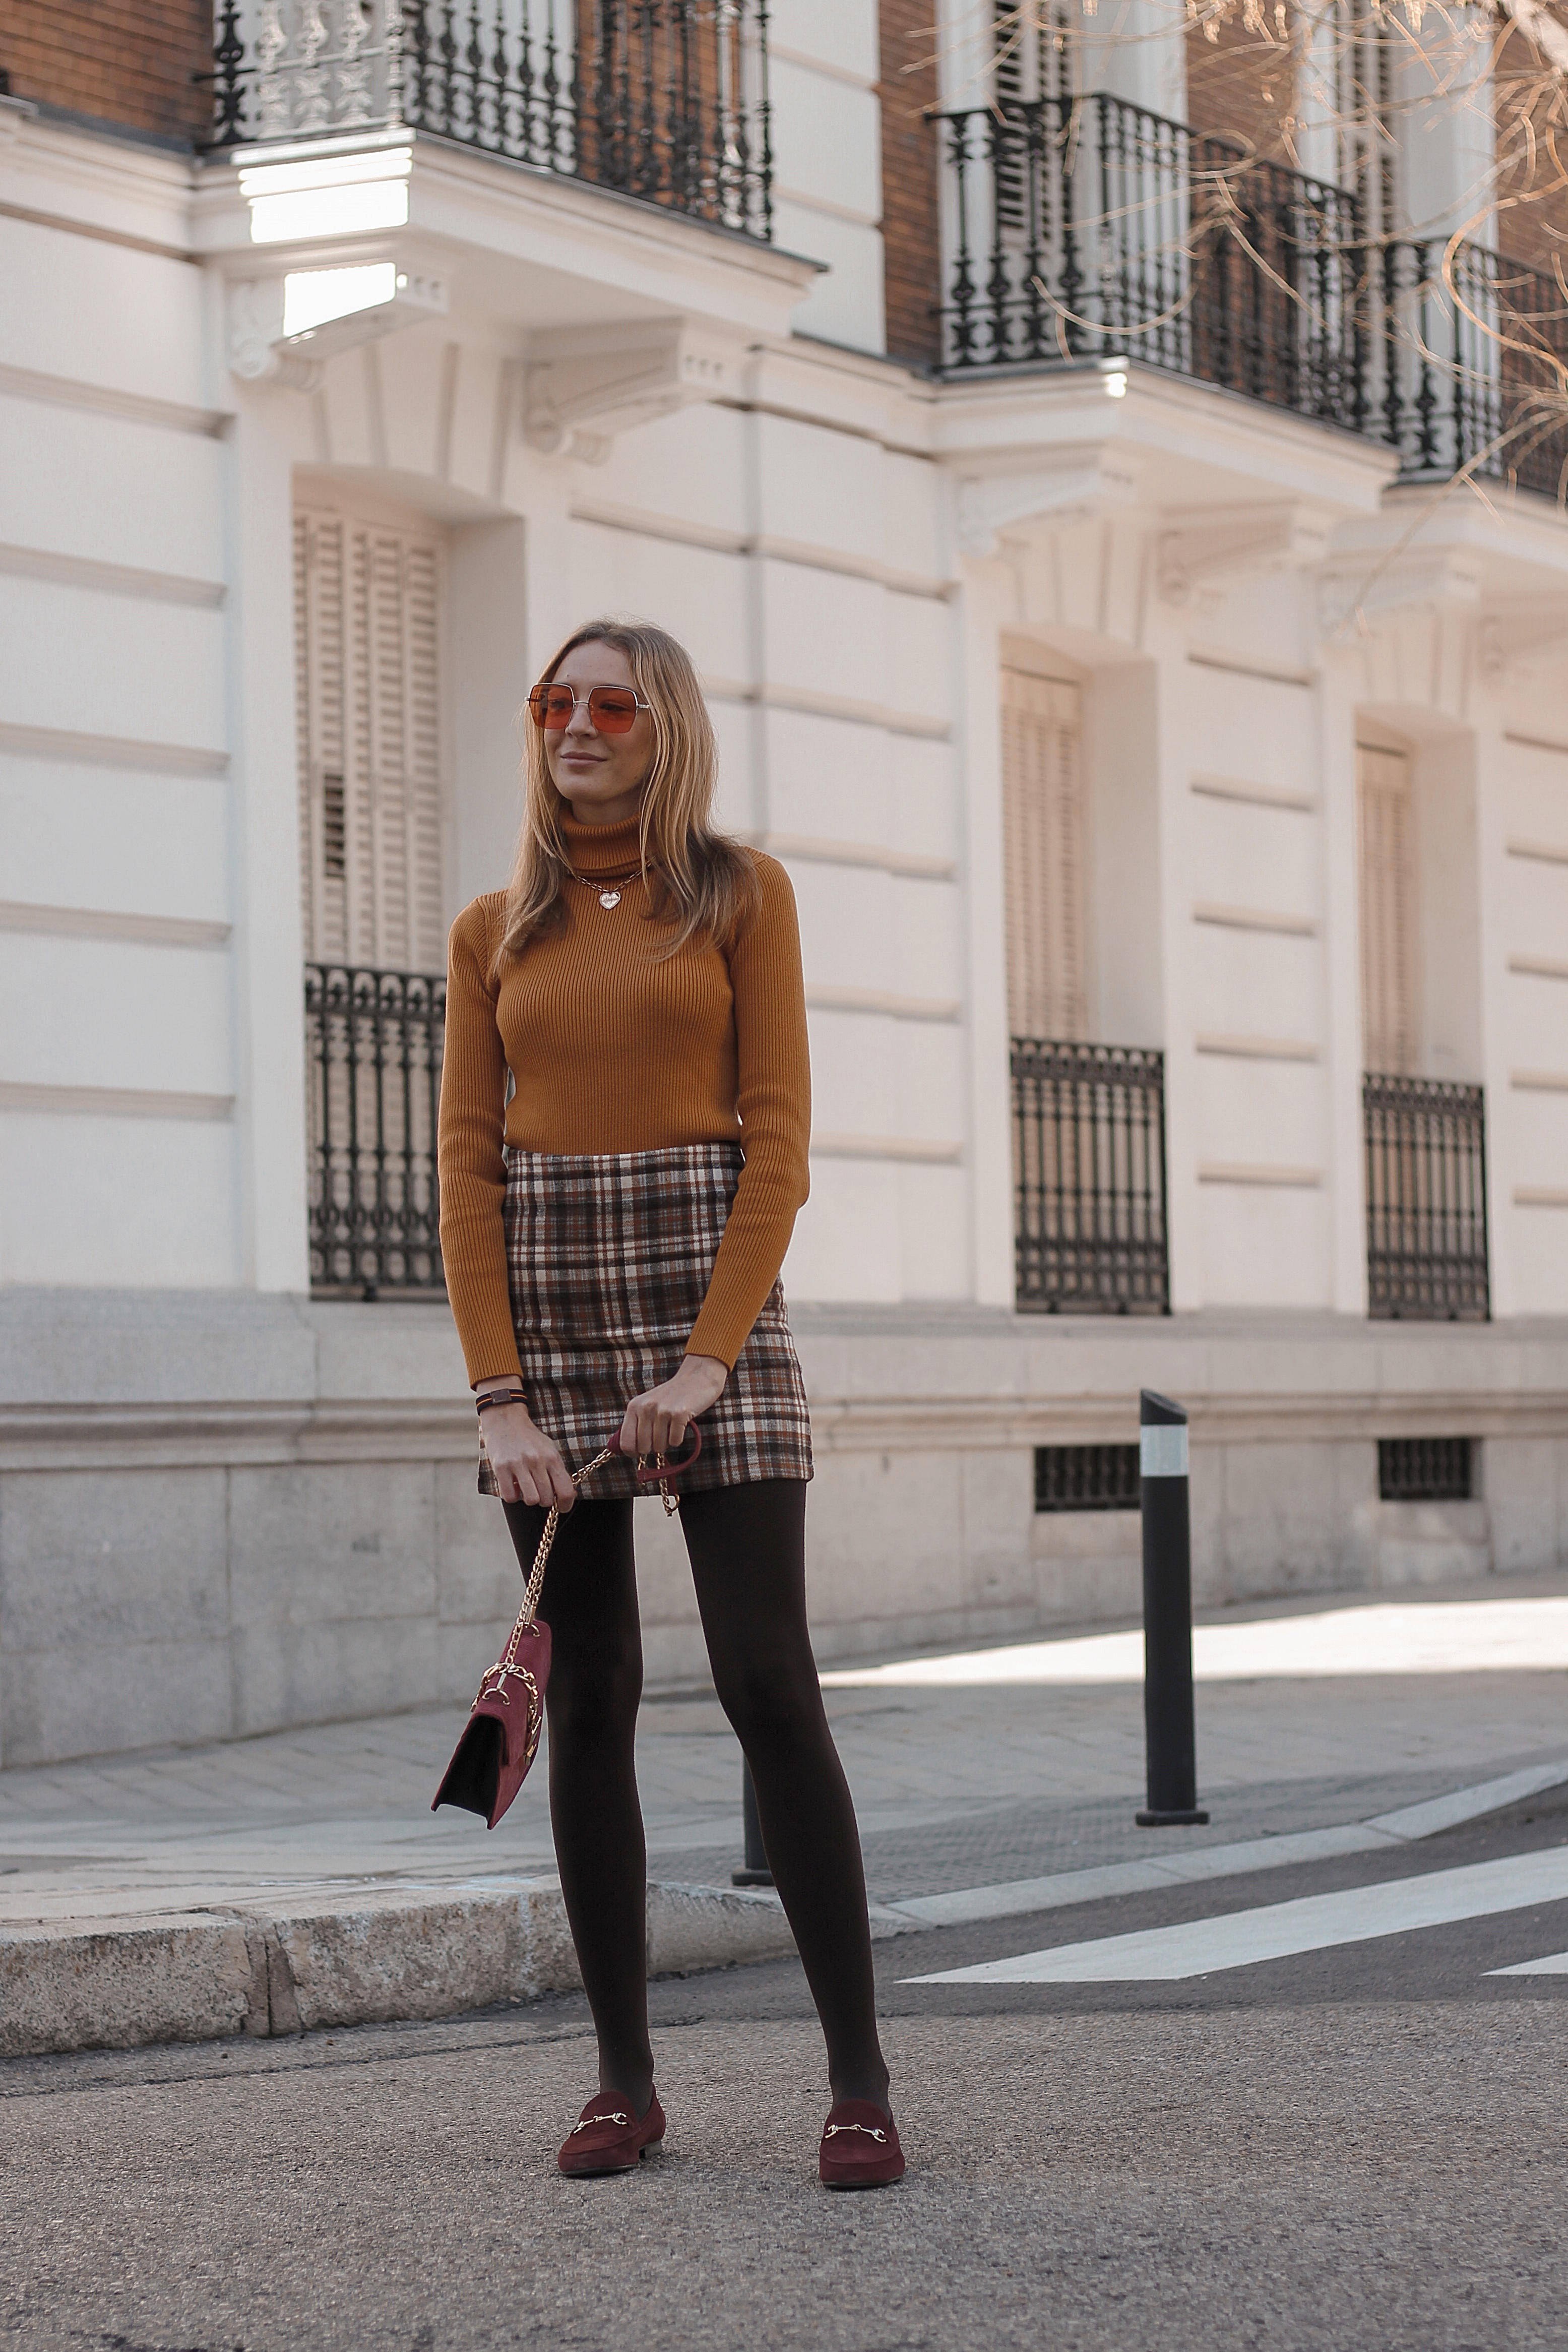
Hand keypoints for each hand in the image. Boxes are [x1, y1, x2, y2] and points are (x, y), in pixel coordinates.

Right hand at [474, 1386, 576, 1510]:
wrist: (505, 1420)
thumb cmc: (529, 1438)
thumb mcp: (549, 1449)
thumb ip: (557, 1471)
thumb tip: (567, 1495)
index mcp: (552, 1457)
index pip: (565, 1490)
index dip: (566, 1504)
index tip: (562, 1507)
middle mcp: (537, 1461)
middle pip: (547, 1499)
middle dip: (544, 1499)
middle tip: (539, 1491)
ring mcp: (519, 1464)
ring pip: (531, 1500)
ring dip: (529, 1498)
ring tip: (526, 1487)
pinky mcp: (501, 1468)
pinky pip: (510, 1496)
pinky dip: (512, 1495)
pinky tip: (513, 1485)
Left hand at [619, 1354, 726, 1461]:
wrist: (697, 1377)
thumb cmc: (671, 1396)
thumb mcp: (647, 1405)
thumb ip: (636, 1424)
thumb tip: (629, 1451)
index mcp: (634, 1407)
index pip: (625, 1443)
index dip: (633, 1453)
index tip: (641, 1452)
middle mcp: (645, 1408)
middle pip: (643, 1448)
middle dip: (654, 1447)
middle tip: (662, 1434)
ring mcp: (662, 1411)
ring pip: (660, 1447)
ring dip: (667, 1442)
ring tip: (671, 1426)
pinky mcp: (679, 1414)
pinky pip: (675, 1442)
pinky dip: (678, 1438)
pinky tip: (680, 1425)